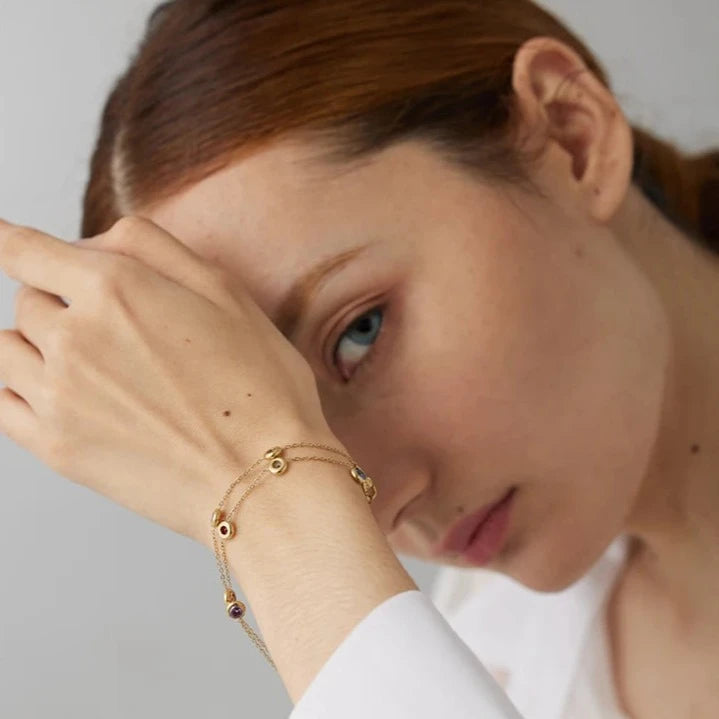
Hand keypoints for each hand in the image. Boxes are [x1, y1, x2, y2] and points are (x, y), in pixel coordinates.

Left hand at [0, 216, 335, 546]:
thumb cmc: (261, 386)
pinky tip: (57, 391)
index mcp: (115, 289)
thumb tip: (91, 241)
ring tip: (91, 361)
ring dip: (37, 343)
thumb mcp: (225, 291)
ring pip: (7, 349)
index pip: (24, 250)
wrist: (265, 477)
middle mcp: (74, 337)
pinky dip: (18, 387)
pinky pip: (2, 402)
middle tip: (113, 323)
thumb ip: (152, 247)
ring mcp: (58, 396)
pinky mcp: (56, 447)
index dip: (5, 239)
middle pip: (28, 300)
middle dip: (59, 299)